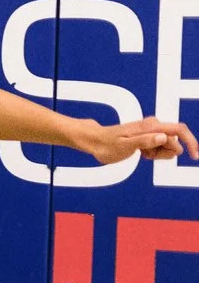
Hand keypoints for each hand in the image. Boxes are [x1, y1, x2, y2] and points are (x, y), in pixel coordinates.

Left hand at [74, 117, 198, 164]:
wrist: (95, 141)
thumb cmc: (107, 144)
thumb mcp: (125, 146)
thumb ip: (145, 141)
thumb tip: (163, 137)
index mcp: (150, 126)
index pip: (179, 130)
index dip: (190, 142)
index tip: (194, 156)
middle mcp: (153, 126)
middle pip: (174, 142)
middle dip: (165, 153)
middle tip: (146, 155)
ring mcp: (151, 131)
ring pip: (167, 146)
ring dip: (159, 154)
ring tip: (141, 154)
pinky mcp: (148, 137)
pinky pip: (159, 149)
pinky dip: (154, 155)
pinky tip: (141, 154)